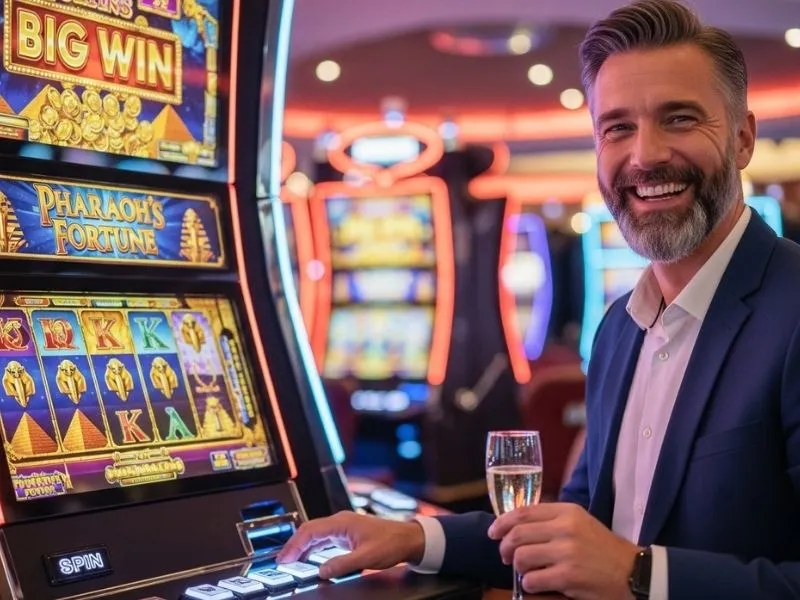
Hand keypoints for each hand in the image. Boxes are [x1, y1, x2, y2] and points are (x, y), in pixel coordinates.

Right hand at [277, 511, 425, 578]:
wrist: (409, 538)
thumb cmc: (392, 542)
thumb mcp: (367, 557)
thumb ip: (342, 564)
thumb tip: (322, 571)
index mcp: (342, 522)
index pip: (310, 530)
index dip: (294, 545)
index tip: (284, 558)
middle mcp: (340, 522)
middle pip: (309, 531)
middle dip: (294, 545)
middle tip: (281, 561)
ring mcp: (343, 527)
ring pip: (315, 535)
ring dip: (302, 547)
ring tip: (291, 561)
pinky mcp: (347, 534)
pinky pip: (324, 539)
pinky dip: (312, 548)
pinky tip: (308, 558)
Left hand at [487, 503, 639, 599]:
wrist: (633, 573)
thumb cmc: (604, 549)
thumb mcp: (581, 523)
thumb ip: (552, 520)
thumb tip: (517, 524)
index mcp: (567, 512)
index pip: (523, 512)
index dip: (502, 522)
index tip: (493, 532)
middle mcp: (565, 528)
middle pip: (517, 535)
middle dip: (504, 547)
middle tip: (505, 557)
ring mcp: (566, 552)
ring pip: (521, 557)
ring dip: (518, 568)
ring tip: (525, 572)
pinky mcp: (568, 576)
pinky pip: (532, 580)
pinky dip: (528, 584)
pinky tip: (536, 585)